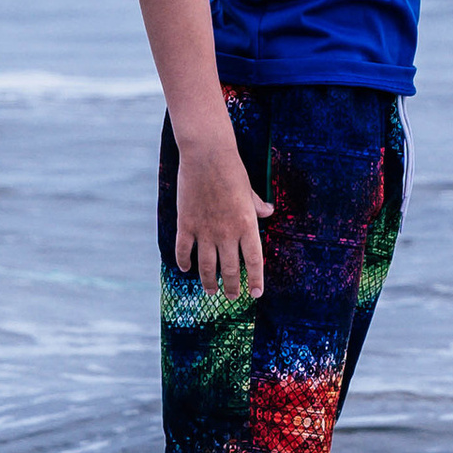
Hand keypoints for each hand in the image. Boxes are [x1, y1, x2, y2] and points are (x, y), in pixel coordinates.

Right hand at [172, 139, 271, 296]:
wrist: (207, 155)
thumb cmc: (232, 170)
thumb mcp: (250, 190)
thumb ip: (257, 206)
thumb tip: (268, 212)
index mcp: (247, 225)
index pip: (254, 262)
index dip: (256, 281)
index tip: (256, 294)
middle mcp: (227, 233)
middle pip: (231, 270)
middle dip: (232, 288)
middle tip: (232, 298)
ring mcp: (205, 230)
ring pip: (207, 267)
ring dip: (210, 282)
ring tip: (211, 291)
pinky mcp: (186, 224)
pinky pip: (184, 251)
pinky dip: (184, 262)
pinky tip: (186, 268)